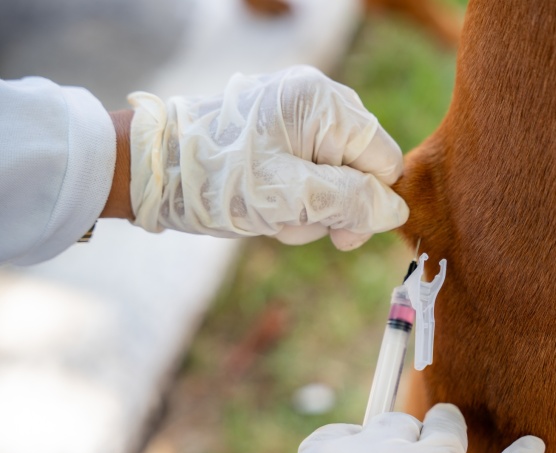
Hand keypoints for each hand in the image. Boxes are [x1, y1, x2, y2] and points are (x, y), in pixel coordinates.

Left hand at [127, 66, 407, 249]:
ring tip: (269, 217)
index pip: (384, 161)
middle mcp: (315, 100)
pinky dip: (293, 199)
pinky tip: (263, 207)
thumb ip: (350, 202)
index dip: (370, 203)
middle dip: (333, 208)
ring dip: (309, 210)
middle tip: (290, 224)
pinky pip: (309, 173)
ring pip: (335, 178)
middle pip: (361, 170)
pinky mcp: (278, 133)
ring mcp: (295, 116)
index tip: (339, 236)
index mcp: (323, 103)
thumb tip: (397, 212)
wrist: (147, 169)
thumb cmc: (215, 180)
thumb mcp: (288, 198)